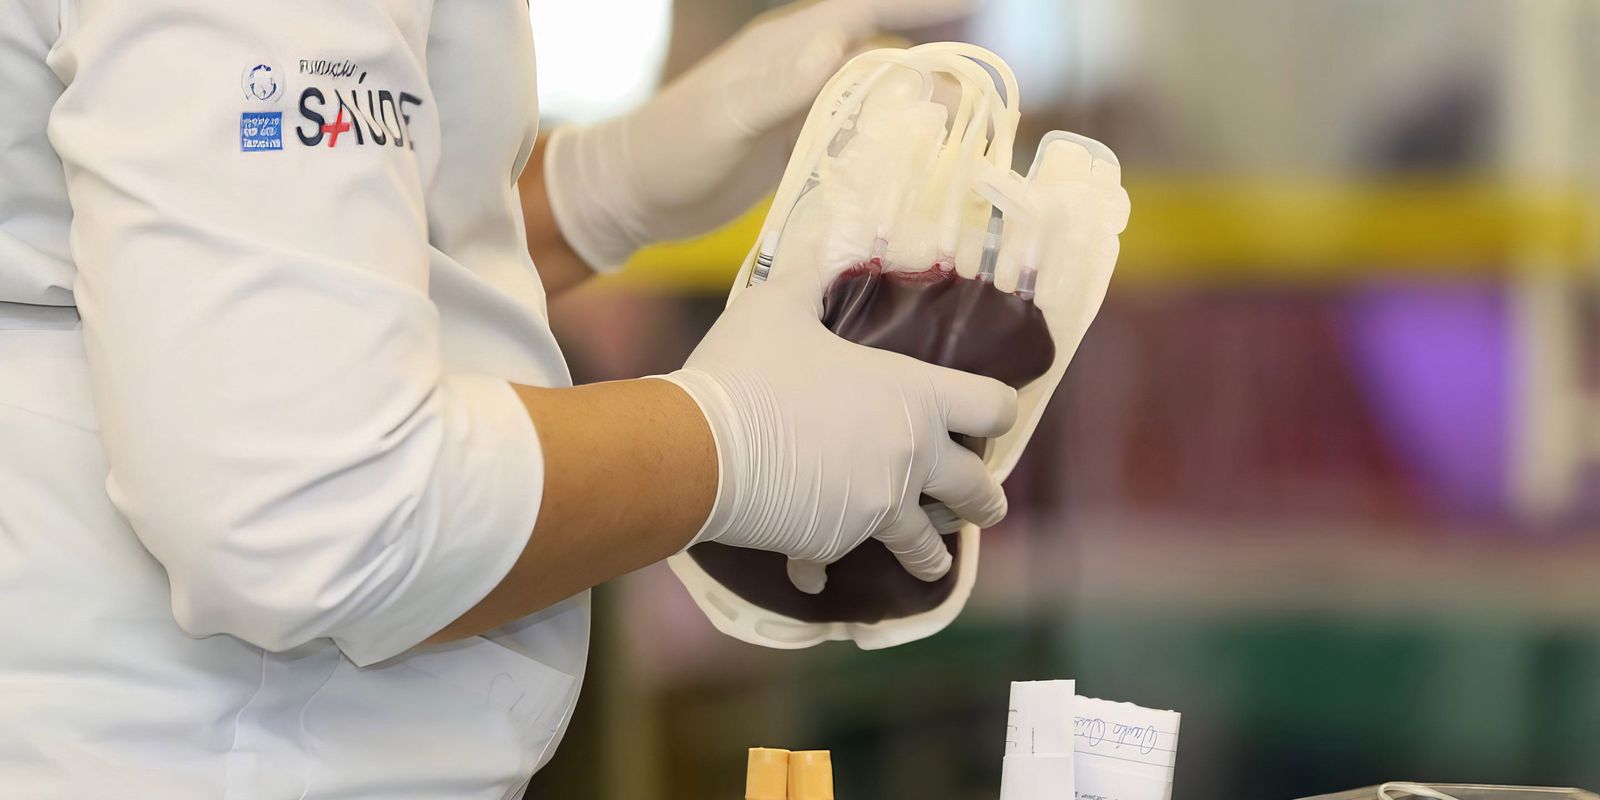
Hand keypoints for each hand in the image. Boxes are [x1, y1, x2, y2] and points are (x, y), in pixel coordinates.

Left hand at [543, 0, 978, 270]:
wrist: (630, 194)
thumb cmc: (671, 150)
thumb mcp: (726, 117)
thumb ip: (780, 85)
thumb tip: (838, 47)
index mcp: (792, 46)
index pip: (870, 11)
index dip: (922, 7)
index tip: (977, 3)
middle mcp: (804, 69)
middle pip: (887, 55)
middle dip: (938, 66)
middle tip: (987, 92)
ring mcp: (803, 109)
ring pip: (878, 100)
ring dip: (919, 112)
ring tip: (966, 135)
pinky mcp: (798, 148)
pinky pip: (859, 138)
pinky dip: (890, 147)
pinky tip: (917, 169)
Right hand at [663, 263, 1016, 590]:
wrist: (699, 448)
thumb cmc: (749, 370)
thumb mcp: (779, 305)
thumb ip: (812, 280)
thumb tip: (823, 246)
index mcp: (913, 399)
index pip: (990, 406)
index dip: (998, 409)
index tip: (993, 416)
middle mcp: (908, 460)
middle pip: (976, 490)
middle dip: (985, 502)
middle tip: (985, 508)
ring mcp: (874, 510)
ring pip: (923, 545)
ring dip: (931, 555)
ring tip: (932, 564)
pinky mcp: (831, 544)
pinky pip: (834, 563)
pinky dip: (823, 567)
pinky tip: (812, 575)